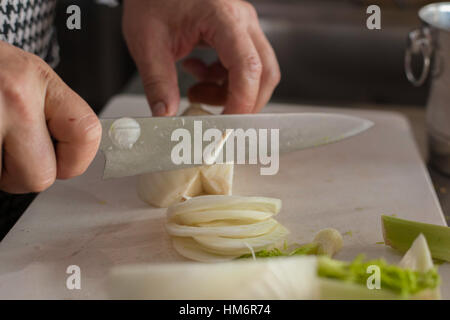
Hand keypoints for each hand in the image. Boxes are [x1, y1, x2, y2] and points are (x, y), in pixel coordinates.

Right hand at [0, 41, 101, 193]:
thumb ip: (51, 112)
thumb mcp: (23, 76)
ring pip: (3, 182)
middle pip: (40, 176)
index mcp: (37, 78)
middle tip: (7, 151)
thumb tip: (72, 157)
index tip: (62, 160)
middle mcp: (13, 96)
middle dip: (22, 174)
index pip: (85, 135)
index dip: (75, 160)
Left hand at [122, 0, 279, 114]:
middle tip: (217, 117)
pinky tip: (199, 75)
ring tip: (196, 92)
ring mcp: (243, 27)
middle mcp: (241, 21)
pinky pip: (245, 66)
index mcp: (222, 17)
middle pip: (264, 72)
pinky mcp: (238, 34)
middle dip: (245, 102)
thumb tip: (166, 115)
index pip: (247, 66)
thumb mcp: (147, 43)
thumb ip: (157, 82)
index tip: (225, 123)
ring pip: (257, 72)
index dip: (241, 101)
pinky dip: (225, 82)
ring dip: (231, 93)